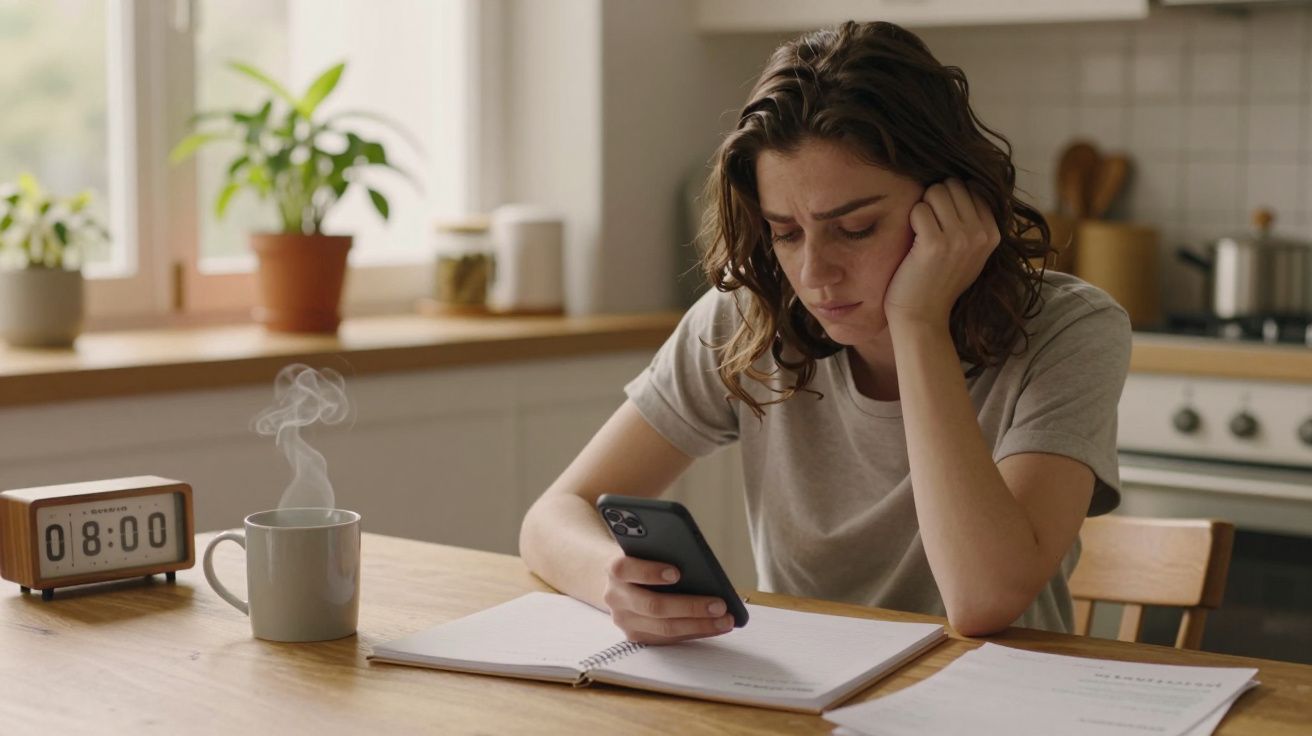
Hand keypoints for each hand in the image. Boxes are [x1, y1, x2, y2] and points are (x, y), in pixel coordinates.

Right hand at [601, 551, 735, 643]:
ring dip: (699, 625)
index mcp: (615, 568)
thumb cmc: (642, 559)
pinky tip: (715, 626)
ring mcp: (625, 620)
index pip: (626, 569)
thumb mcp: (646, 548)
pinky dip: (694, 632)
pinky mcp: (636, 635)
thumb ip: (662, 551)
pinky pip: (668, 638)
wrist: (618, 580)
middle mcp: (615, 597)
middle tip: (719, 604)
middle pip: (653, 606)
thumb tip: (699, 563)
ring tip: (725, 619)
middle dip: (690, 606)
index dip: (650, 572)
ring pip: (664, 628)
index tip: (677, 572)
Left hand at [884, 178, 1000, 327]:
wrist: (923, 316)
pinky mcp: (935, 244)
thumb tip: (968, 182)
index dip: (950, 199)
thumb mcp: (970, 252)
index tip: (943, 224)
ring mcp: (960, 238)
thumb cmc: (939, 281)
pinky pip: (918, 209)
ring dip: (922, 209)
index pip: (971, 187)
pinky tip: (913, 243)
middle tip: (929, 229)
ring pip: (935, 192)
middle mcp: (981, 234)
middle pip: (953, 185)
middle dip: (935, 200)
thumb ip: (974, 221)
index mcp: (993, 233)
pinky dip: (911, 221)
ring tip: (922, 235)